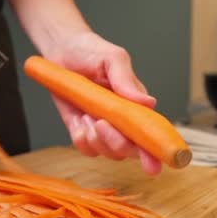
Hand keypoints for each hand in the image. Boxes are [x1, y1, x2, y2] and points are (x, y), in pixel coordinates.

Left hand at [46, 32, 161, 174]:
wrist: (62, 50)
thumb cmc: (91, 51)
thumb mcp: (113, 58)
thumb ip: (128, 81)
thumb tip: (149, 103)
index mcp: (137, 107)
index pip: (151, 135)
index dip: (154, 154)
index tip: (153, 166)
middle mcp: (123, 122)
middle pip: (127, 150)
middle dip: (115, 142)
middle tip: (101, 121)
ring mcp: (102, 129)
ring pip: (106, 152)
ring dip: (95, 138)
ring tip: (88, 112)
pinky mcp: (82, 130)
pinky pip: (85, 148)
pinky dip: (81, 137)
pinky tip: (79, 118)